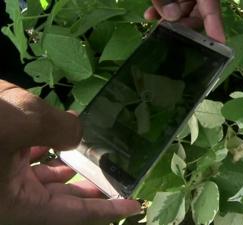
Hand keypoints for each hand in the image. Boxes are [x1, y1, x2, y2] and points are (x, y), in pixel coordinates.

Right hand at [0, 80, 139, 224]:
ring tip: (91, 151)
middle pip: (60, 197)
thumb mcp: (21, 123)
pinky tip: (55, 133)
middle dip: (89, 185)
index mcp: (17, 205)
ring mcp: (1, 179)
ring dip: (67, 164)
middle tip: (115, 176)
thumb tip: (76, 130)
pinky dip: (43, 148)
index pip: (75, 214)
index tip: (134, 205)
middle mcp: (9, 198)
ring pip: (42, 177)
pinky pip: (26, 160)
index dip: (108, 211)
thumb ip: (58, 128)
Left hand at [145, 0, 224, 42]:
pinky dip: (162, 10)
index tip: (219, 46)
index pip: (212, 10)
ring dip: (170, 19)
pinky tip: (149, 16)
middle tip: (170, 33)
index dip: (215, 29)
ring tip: (156, 25)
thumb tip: (171, 16)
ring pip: (184, 9)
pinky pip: (175, 2)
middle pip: (198, 13)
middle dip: (183, 25)